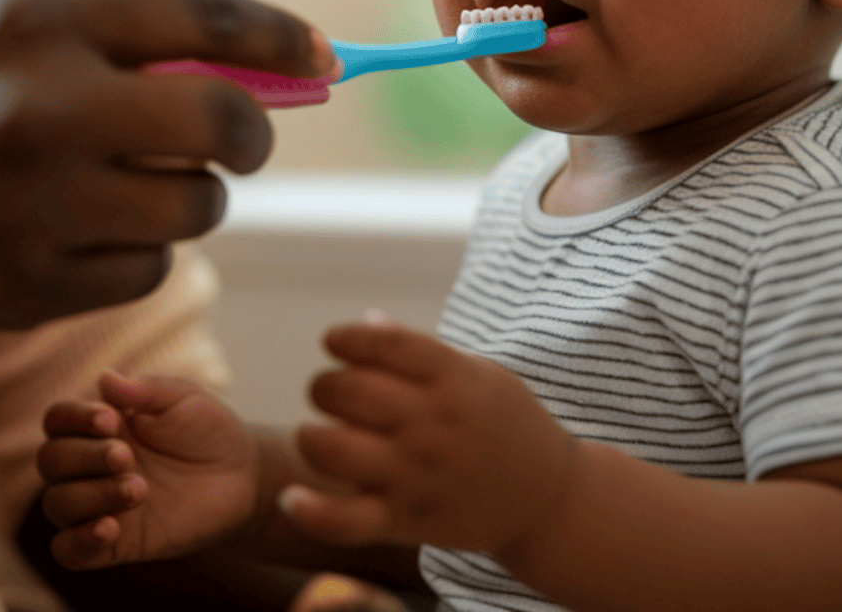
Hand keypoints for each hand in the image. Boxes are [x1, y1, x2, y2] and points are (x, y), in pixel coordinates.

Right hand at [0, 0, 333, 341]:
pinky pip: (144, 276)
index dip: (282, 34)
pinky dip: (129, 263)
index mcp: (36, 20)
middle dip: (250, 137)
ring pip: (195, 212)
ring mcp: (36, 202)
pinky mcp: (28, 283)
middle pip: (222, 124)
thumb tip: (258, 70)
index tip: (321, 56)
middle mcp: (43, 104)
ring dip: (185, 207)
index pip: (204, 14)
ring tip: (123, 194)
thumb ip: (116, 45)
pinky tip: (67, 243)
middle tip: (235, 144)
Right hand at [37, 371, 259, 568]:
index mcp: (99, 426)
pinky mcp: (116, 543)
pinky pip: (68, 552)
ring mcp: (100, 505)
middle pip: (51, 461)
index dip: (73, 418)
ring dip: (90, 496)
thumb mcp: (184, 399)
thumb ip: (146, 389)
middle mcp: (90, 466)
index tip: (111, 419)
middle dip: (84, 456)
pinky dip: (78, 542)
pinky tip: (109, 528)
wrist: (243, 476)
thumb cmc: (208, 430)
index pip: (57, 420)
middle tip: (127, 457)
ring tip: (139, 490)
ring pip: (57, 505)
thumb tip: (104, 379)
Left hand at [280, 321, 580, 558]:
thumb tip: (365, 321)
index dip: (344, 338)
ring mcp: (418, 475)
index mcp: (453, 379)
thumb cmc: (507, 427)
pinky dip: (309, 510)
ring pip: (333, 450)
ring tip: (319, 437)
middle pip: (348, 391)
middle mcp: (433, 424)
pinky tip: (292, 496)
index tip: (334, 343)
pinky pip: (343, 520)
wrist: (549, 500)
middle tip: (331, 395)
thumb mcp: (479, 375)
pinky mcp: (408, 521)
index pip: (382, 342)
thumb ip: (419, 351)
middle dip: (324, 387)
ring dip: (311, 438)